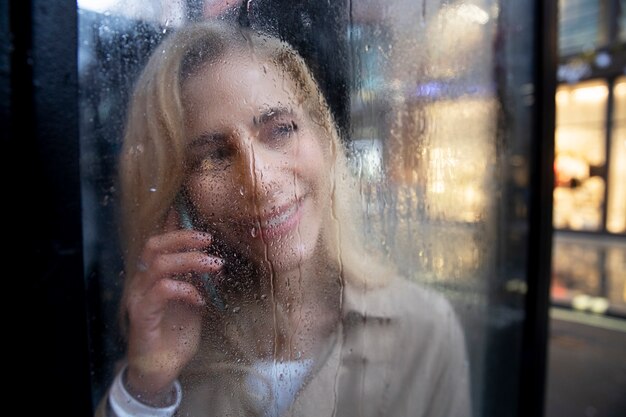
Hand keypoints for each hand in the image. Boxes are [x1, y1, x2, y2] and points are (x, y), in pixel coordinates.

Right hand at [124, 210, 222, 405]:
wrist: (160, 370)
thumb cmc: (176, 336)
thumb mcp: (192, 302)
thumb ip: (198, 281)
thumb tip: (213, 261)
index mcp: (153, 276)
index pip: (159, 243)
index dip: (172, 224)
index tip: (186, 206)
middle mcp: (142, 282)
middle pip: (155, 245)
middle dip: (183, 236)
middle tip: (208, 239)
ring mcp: (140, 297)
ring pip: (159, 263)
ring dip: (190, 259)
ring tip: (214, 265)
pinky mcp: (142, 314)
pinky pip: (162, 290)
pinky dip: (185, 288)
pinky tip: (200, 298)